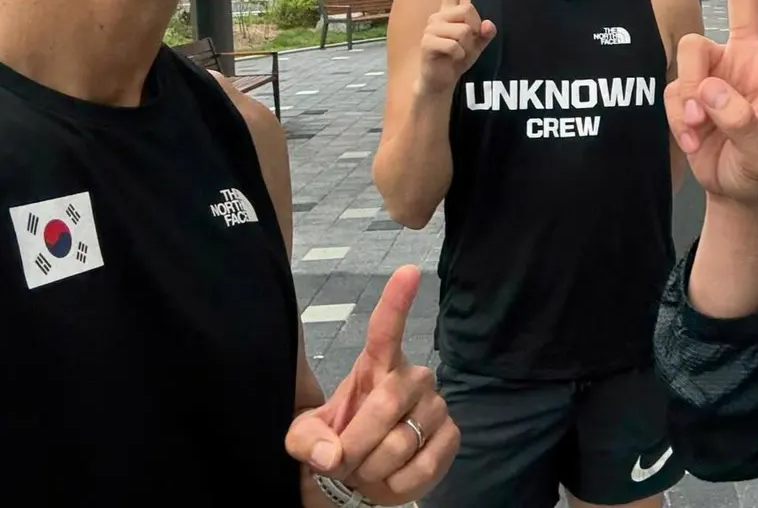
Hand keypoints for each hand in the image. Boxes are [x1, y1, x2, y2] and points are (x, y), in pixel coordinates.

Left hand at [286, 266, 458, 504]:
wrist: (360, 480)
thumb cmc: (336, 445)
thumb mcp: (305, 441)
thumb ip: (307, 442)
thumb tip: (331, 454)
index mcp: (376, 364)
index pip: (385, 328)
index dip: (396, 300)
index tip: (408, 271)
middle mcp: (413, 376)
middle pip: (386, 404)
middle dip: (356, 445)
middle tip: (344, 463)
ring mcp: (436, 405)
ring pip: (400, 443)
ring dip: (373, 471)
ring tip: (366, 471)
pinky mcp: (452, 436)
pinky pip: (423, 467)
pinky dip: (398, 486)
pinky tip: (391, 480)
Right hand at [419, 0, 495, 95]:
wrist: (440, 81)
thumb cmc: (457, 60)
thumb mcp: (476, 46)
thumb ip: (484, 34)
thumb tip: (489, 25)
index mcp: (449, 14)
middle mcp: (438, 17)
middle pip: (468, 10)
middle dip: (475, 30)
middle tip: (466, 45)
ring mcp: (431, 28)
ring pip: (464, 30)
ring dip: (467, 47)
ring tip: (457, 54)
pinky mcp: (428, 42)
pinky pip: (455, 45)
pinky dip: (459, 55)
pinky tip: (450, 59)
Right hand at [665, 0, 757, 206]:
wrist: (732, 189)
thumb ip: (742, 120)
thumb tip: (710, 90)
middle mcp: (748, 58)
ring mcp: (716, 70)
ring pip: (692, 49)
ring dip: (690, 90)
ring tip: (698, 126)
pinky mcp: (688, 87)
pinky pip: (674, 86)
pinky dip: (678, 112)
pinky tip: (691, 134)